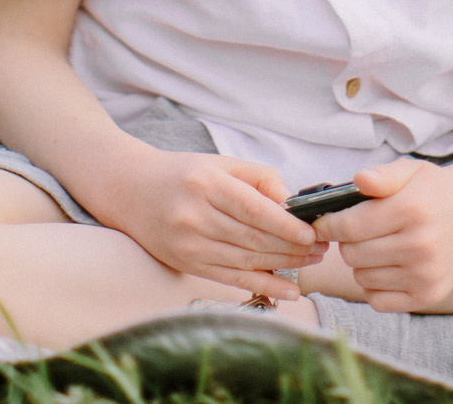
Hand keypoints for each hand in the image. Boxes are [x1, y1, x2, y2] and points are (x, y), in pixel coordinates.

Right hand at [96, 151, 325, 301]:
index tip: (313, 232)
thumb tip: (291, 202)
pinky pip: (231, 279)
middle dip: (292, 246)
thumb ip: (258, 178)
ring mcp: (189, 244)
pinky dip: (262, 286)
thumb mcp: (220, 162)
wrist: (131, 191)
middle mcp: (194, 216)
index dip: (286, 225)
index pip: (254, 210)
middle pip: (253, 239)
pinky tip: (287, 290)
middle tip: (322, 246)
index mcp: (206, 184)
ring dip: (284, 265)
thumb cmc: (183, 174)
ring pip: (245, 261)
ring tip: (311, 262)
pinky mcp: (187, 264)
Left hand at [316, 159, 452, 310]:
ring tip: (376, 246)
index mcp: (411, 210)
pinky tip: (386, 267)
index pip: (349, 227)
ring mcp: (425, 274)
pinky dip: (374, 286)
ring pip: (362, 277)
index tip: (324, 222)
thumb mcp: (410, 171)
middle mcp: (420, 245)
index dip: (328, 225)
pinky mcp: (429, 296)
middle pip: (352, 254)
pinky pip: (379, 301)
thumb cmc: (434, 190)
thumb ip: (382, 175)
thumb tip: (358, 181)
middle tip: (356, 231)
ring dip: (361, 263)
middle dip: (346, 242)